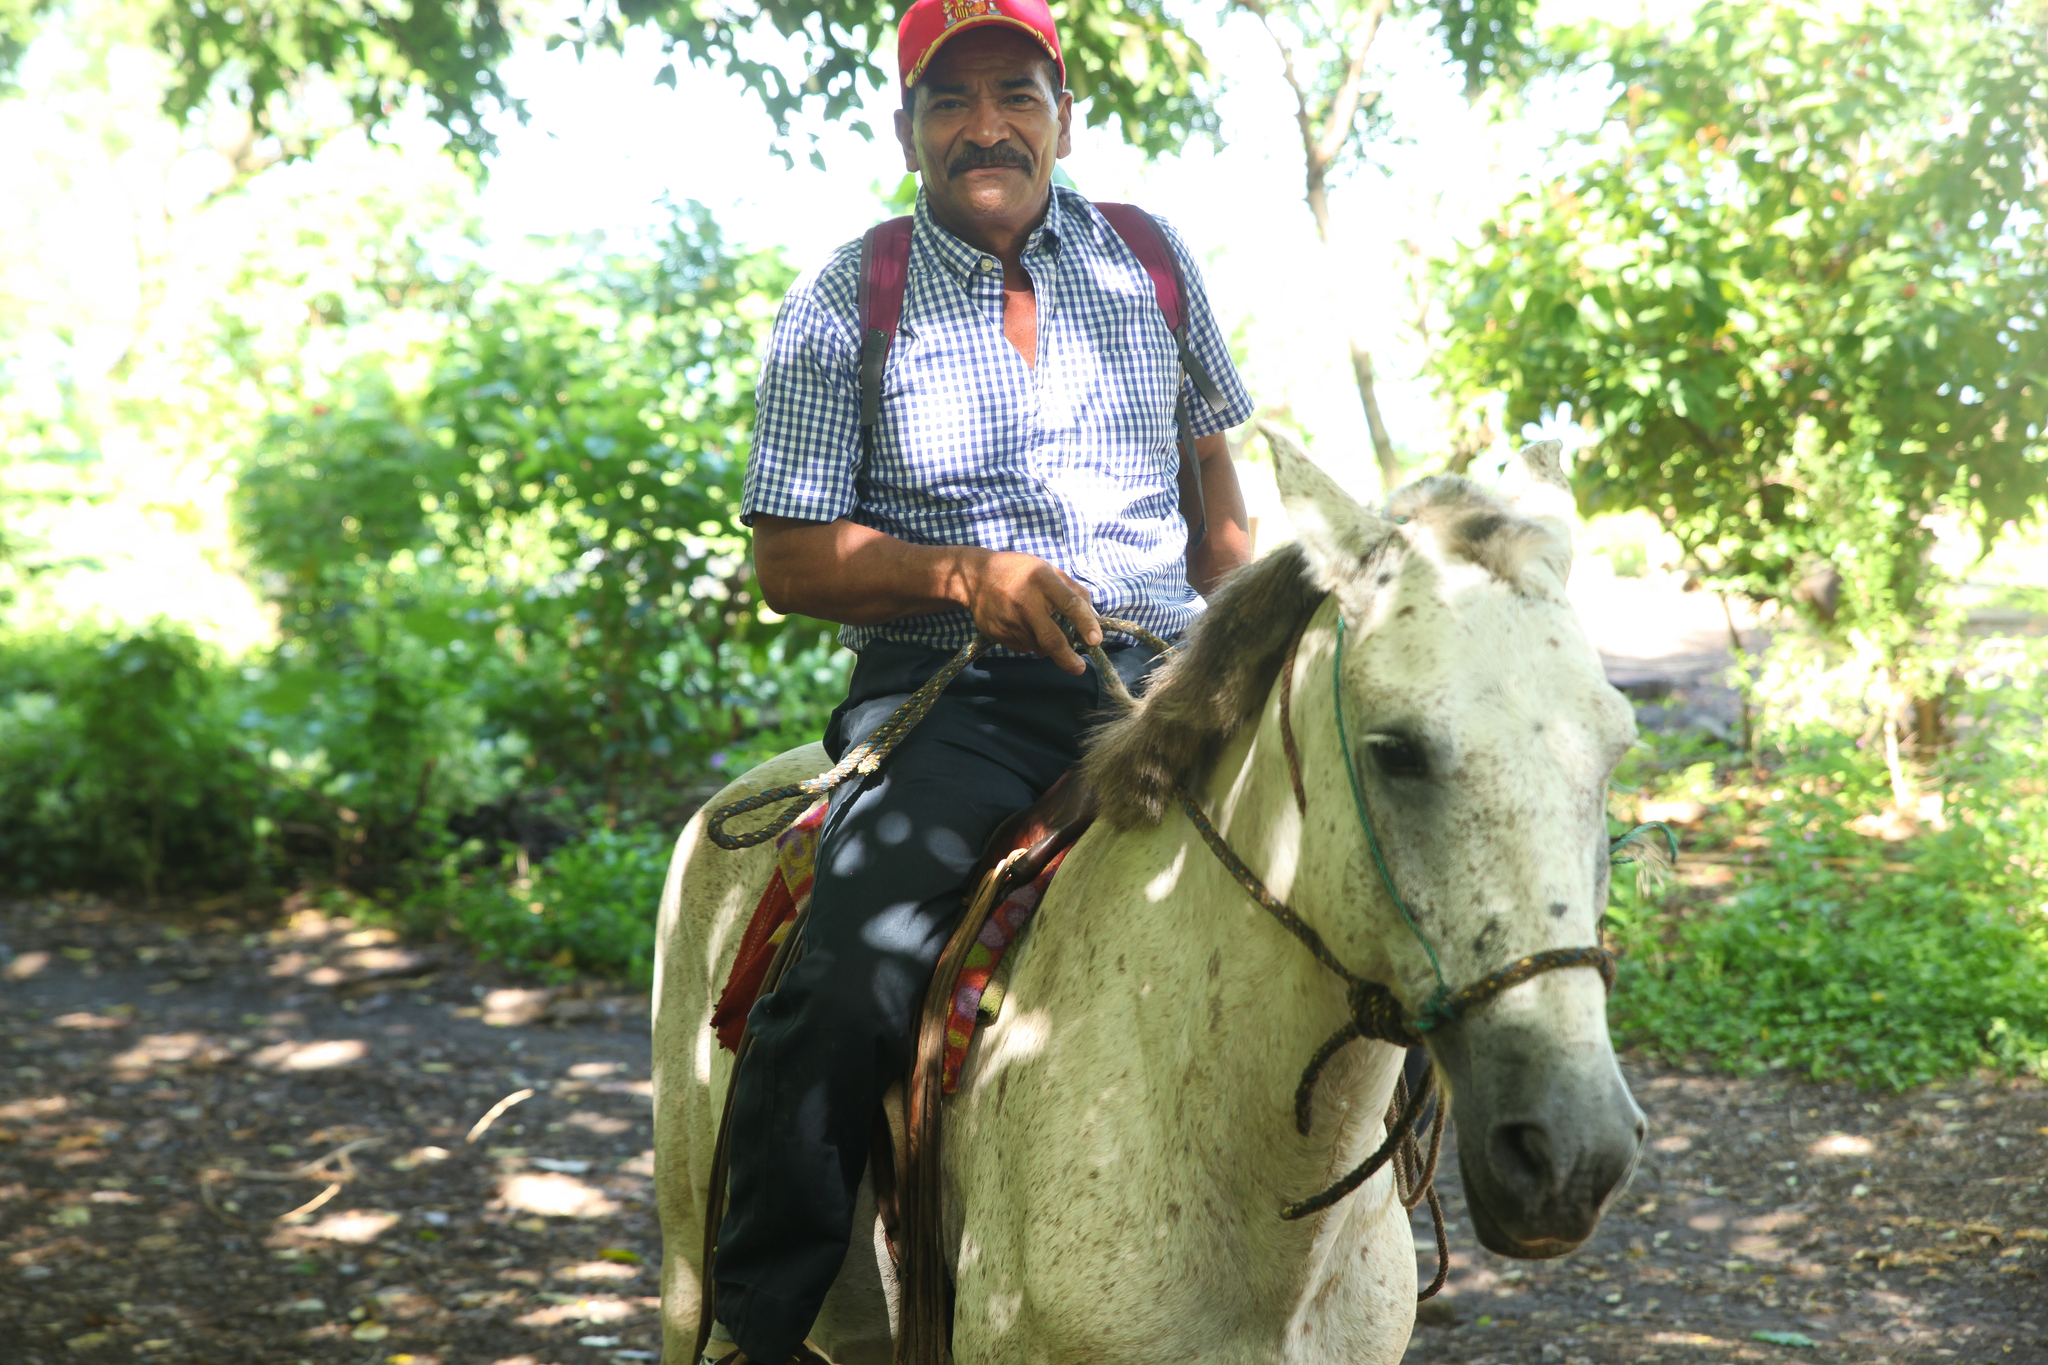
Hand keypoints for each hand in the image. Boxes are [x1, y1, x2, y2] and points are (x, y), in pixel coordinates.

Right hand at [964, 550, 1100, 674]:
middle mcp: (1026, 602)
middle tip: (1078, 667)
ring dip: (1047, 644)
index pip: (1069, 604)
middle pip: (1051, 639)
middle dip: (1067, 658)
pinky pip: (1024, 647)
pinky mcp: (999, 634)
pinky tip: (1022, 625)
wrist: (975, 577)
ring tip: (1039, 624)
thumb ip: (1073, 590)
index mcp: (1042, 580)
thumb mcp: (1048, 570)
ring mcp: (1010, 621)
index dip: (1085, 623)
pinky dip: (1031, 642)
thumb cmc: (1019, 571)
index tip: (1096, 640)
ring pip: (1039, 646)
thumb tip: (1094, 616)